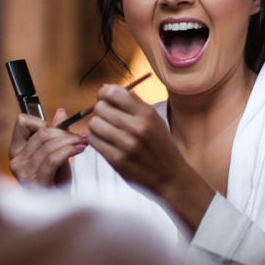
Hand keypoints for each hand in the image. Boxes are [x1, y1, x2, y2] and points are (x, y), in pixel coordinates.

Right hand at [8, 108, 87, 186]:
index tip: (61, 129)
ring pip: (49, 144)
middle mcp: (16, 161)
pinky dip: (69, 151)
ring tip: (83, 142)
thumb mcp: (56, 154)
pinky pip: (53, 159)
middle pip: (41, 133)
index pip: (23, 122)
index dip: (44, 121)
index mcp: (17, 150)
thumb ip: (57, 134)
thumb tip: (61, 112)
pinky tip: (80, 150)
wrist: (60, 209)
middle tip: (81, 136)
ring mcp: (23, 172)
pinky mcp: (35, 182)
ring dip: (71, 141)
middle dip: (65, 132)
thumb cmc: (57, 182)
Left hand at [87, 85, 213, 230]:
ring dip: (97, 126)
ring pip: (94, 124)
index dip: (104, 93)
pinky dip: (96, 139)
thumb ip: (133, 103)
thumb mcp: (155, 119)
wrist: (170, 177)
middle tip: (106, 117)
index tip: (105, 98)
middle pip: (100, 108)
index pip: (114, 93)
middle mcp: (136, 128)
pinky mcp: (116, 160)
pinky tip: (105, 141)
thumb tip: (107, 88)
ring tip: (106, 130)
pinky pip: (94, 141)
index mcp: (147, 114)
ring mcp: (126, 145)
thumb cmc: (161, 146)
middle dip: (100, 110)